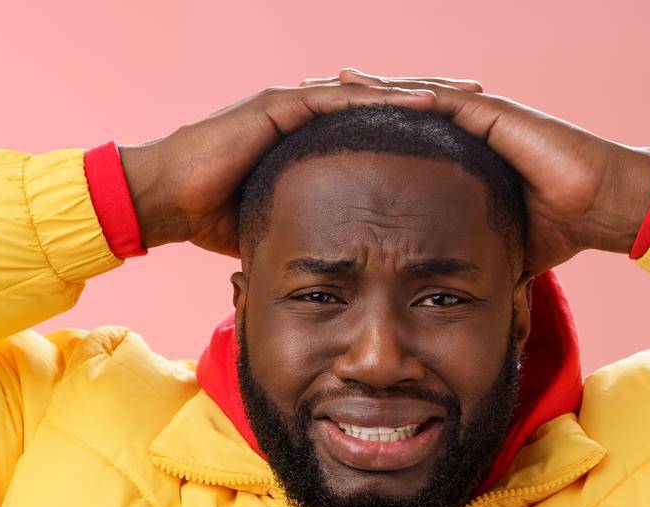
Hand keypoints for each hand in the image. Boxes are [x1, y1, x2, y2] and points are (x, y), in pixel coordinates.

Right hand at [117, 83, 440, 255]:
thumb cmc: (214, 217)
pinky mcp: (280, 107)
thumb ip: (316, 232)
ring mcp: (294, 104)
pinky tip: (421, 100)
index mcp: (314, 140)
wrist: (166, 200)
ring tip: (465, 93)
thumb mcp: (283, 225)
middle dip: (435, 99)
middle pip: (384, 100)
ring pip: (370, 91)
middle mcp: (309, 115)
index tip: (466, 134)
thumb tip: (344, 273)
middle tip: (483, 98)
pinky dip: (380, 99)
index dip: (422, 127)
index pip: (378, 127)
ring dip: (419, 91)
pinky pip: (340, 99)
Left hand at [302, 69, 649, 274]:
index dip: (356, 144)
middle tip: (301, 106)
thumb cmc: (560, 227)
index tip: (315, 150)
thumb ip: (464, 263)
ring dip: (364, 92)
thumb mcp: (494, 249)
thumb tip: (440, 304)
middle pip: (392, 112)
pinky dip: (399, 92)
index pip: (397, 144)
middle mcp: (463, 130)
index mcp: (458, 157)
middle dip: (348, 108)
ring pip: (407, 95)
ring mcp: (477, 115)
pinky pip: (435, 97)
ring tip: (320, 88)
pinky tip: (364, 88)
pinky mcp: (490, 111)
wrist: (601, 205)